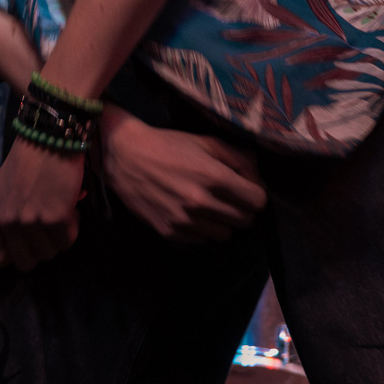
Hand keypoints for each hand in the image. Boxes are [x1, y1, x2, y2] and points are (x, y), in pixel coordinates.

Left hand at [0, 139, 85, 271]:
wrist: (50, 135)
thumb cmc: (28, 159)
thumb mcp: (4, 189)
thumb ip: (6, 216)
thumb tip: (20, 243)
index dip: (15, 255)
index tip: (28, 242)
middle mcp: (7, 222)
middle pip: (27, 262)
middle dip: (41, 247)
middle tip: (49, 226)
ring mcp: (30, 222)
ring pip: (50, 253)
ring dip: (59, 236)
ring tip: (60, 211)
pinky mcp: (54, 219)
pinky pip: (67, 241)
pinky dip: (73, 227)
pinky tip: (70, 207)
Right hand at [99, 107, 265, 241]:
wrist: (125, 157)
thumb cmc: (169, 145)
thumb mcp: (207, 142)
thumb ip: (239, 158)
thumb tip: (258, 179)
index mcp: (214, 177)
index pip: (258, 202)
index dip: (256, 194)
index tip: (246, 189)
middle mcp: (202, 203)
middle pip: (246, 221)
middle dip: (242, 208)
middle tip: (229, 197)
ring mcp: (185, 221)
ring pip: (225, 235)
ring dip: (223, 222)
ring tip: (209, 206)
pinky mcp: (170, 233)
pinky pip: (202, 241)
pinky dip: (202, 230)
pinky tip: (191, 213)